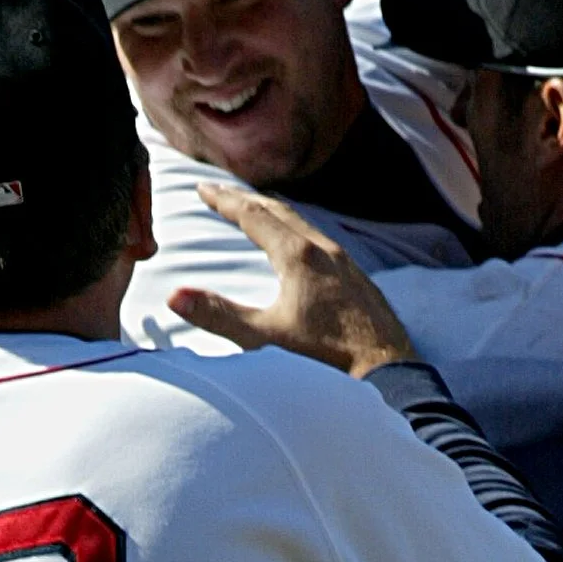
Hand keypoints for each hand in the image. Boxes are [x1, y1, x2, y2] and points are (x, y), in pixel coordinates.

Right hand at [168, 184, 416, 376]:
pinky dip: (298, 231)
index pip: (253, 216)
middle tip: (220, 192)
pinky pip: (322, 241)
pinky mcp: (359, 279)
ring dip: (274, 213)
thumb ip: (219, 315)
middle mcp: (325, 250)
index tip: (202, 188)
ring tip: (254, 212)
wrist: (388, 373)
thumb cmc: (326, 359)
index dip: (225, 200)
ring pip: (304, 224)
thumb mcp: (265, 338)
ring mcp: (346, 263)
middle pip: (279, 211)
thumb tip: (175, 296)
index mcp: (298, 256)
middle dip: (245, 200)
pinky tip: (298, 248)